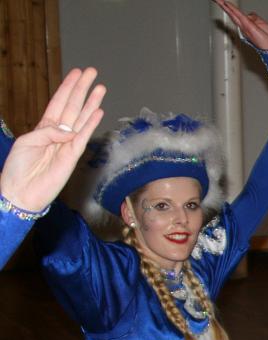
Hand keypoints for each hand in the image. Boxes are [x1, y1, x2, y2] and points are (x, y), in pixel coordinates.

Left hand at [0, 68, 105, 211]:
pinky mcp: (73, 156)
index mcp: (44, 127)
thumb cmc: (19, 167)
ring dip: (91, 103)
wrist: (22, 191)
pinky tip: (98, 111)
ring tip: (101, 87)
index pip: (59, 103)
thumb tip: (69, 130)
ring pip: (82, 118)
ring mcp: (68, 144)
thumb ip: (47, 132)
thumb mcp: (27, 142)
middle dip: (83, 89)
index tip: (77, 73)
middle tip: (93, 72)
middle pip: (73, 106)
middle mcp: (59, 133)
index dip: (68, 88)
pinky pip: (84, 136)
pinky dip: (91, 124)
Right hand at [212, 0, 267, 51]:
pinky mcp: (248, 26)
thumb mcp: (262, 24)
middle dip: (223, 6)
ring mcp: (245, 26)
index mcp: (247, 26)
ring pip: (232, 13)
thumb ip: (254, 18)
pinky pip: (239, 15)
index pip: (237, 15)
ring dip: (224, 6)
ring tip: (217, 0)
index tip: (224, 2)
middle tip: (215, 0)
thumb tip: (250, 14)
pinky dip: (232, 9)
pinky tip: (226, 4)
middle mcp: (243, 26)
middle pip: (231, 14)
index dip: (230, 8)